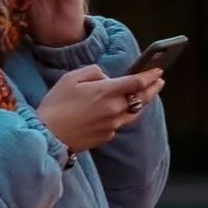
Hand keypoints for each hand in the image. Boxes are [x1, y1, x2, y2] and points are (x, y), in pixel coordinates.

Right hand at [38, 63, 160, 153]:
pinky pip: (118, 123)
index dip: (150, 75)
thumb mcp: (70, 78)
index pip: (137, 82)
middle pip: (141, 98)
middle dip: (152, 88)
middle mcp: (114, 109)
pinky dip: (119, 116)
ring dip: (141, 103)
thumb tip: (106, 77)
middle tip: (160, 81)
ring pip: (133, 113)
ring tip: (143, 96)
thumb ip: (92, 72)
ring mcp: (112, 125)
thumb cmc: (56, 105)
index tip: (158, 70)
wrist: (47, 136)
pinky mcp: (106, 137)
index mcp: (106, 92)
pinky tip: (114, 112)